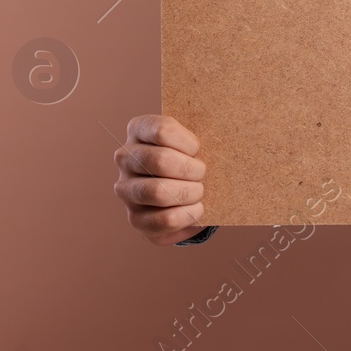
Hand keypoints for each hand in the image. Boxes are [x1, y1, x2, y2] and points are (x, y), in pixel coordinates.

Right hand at [113, 114, 208, 245]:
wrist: (184, 190)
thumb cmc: (191, 157)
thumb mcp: (193, 140)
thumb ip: (201, 135)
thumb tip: (225, 142)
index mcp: (138, 130)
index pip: (162, 130)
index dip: (188, 143)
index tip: (198, 150)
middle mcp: (125, 158)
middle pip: (160, 160)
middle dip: (191, 169)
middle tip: (202, 173)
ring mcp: (126, 190)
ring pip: (158, 191)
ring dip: (189, 192)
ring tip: (199, 191)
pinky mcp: (135, 219)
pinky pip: (164, 220)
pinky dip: (188, 215)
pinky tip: (196, 209)